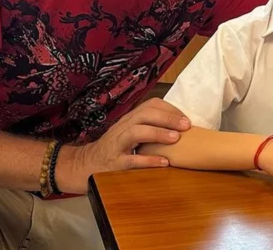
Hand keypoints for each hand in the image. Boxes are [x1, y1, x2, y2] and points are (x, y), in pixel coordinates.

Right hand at [55, 98, 189, 193]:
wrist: (85, 165)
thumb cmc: (114, 149)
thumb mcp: (129, 133)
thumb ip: (148, 126)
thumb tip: (177, 125)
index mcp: (130, 119)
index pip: (150, 105)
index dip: (170, 109)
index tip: (186, 119)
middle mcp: (123, 128)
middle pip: (145, 115)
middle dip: (168, 118)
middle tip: (187, 126)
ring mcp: (117, 145)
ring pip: (137, 132)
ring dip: (158, 133)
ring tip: (176, 138)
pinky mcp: (114, 163)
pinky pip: (131, 160)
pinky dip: (148, 161)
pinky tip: (164, 162)